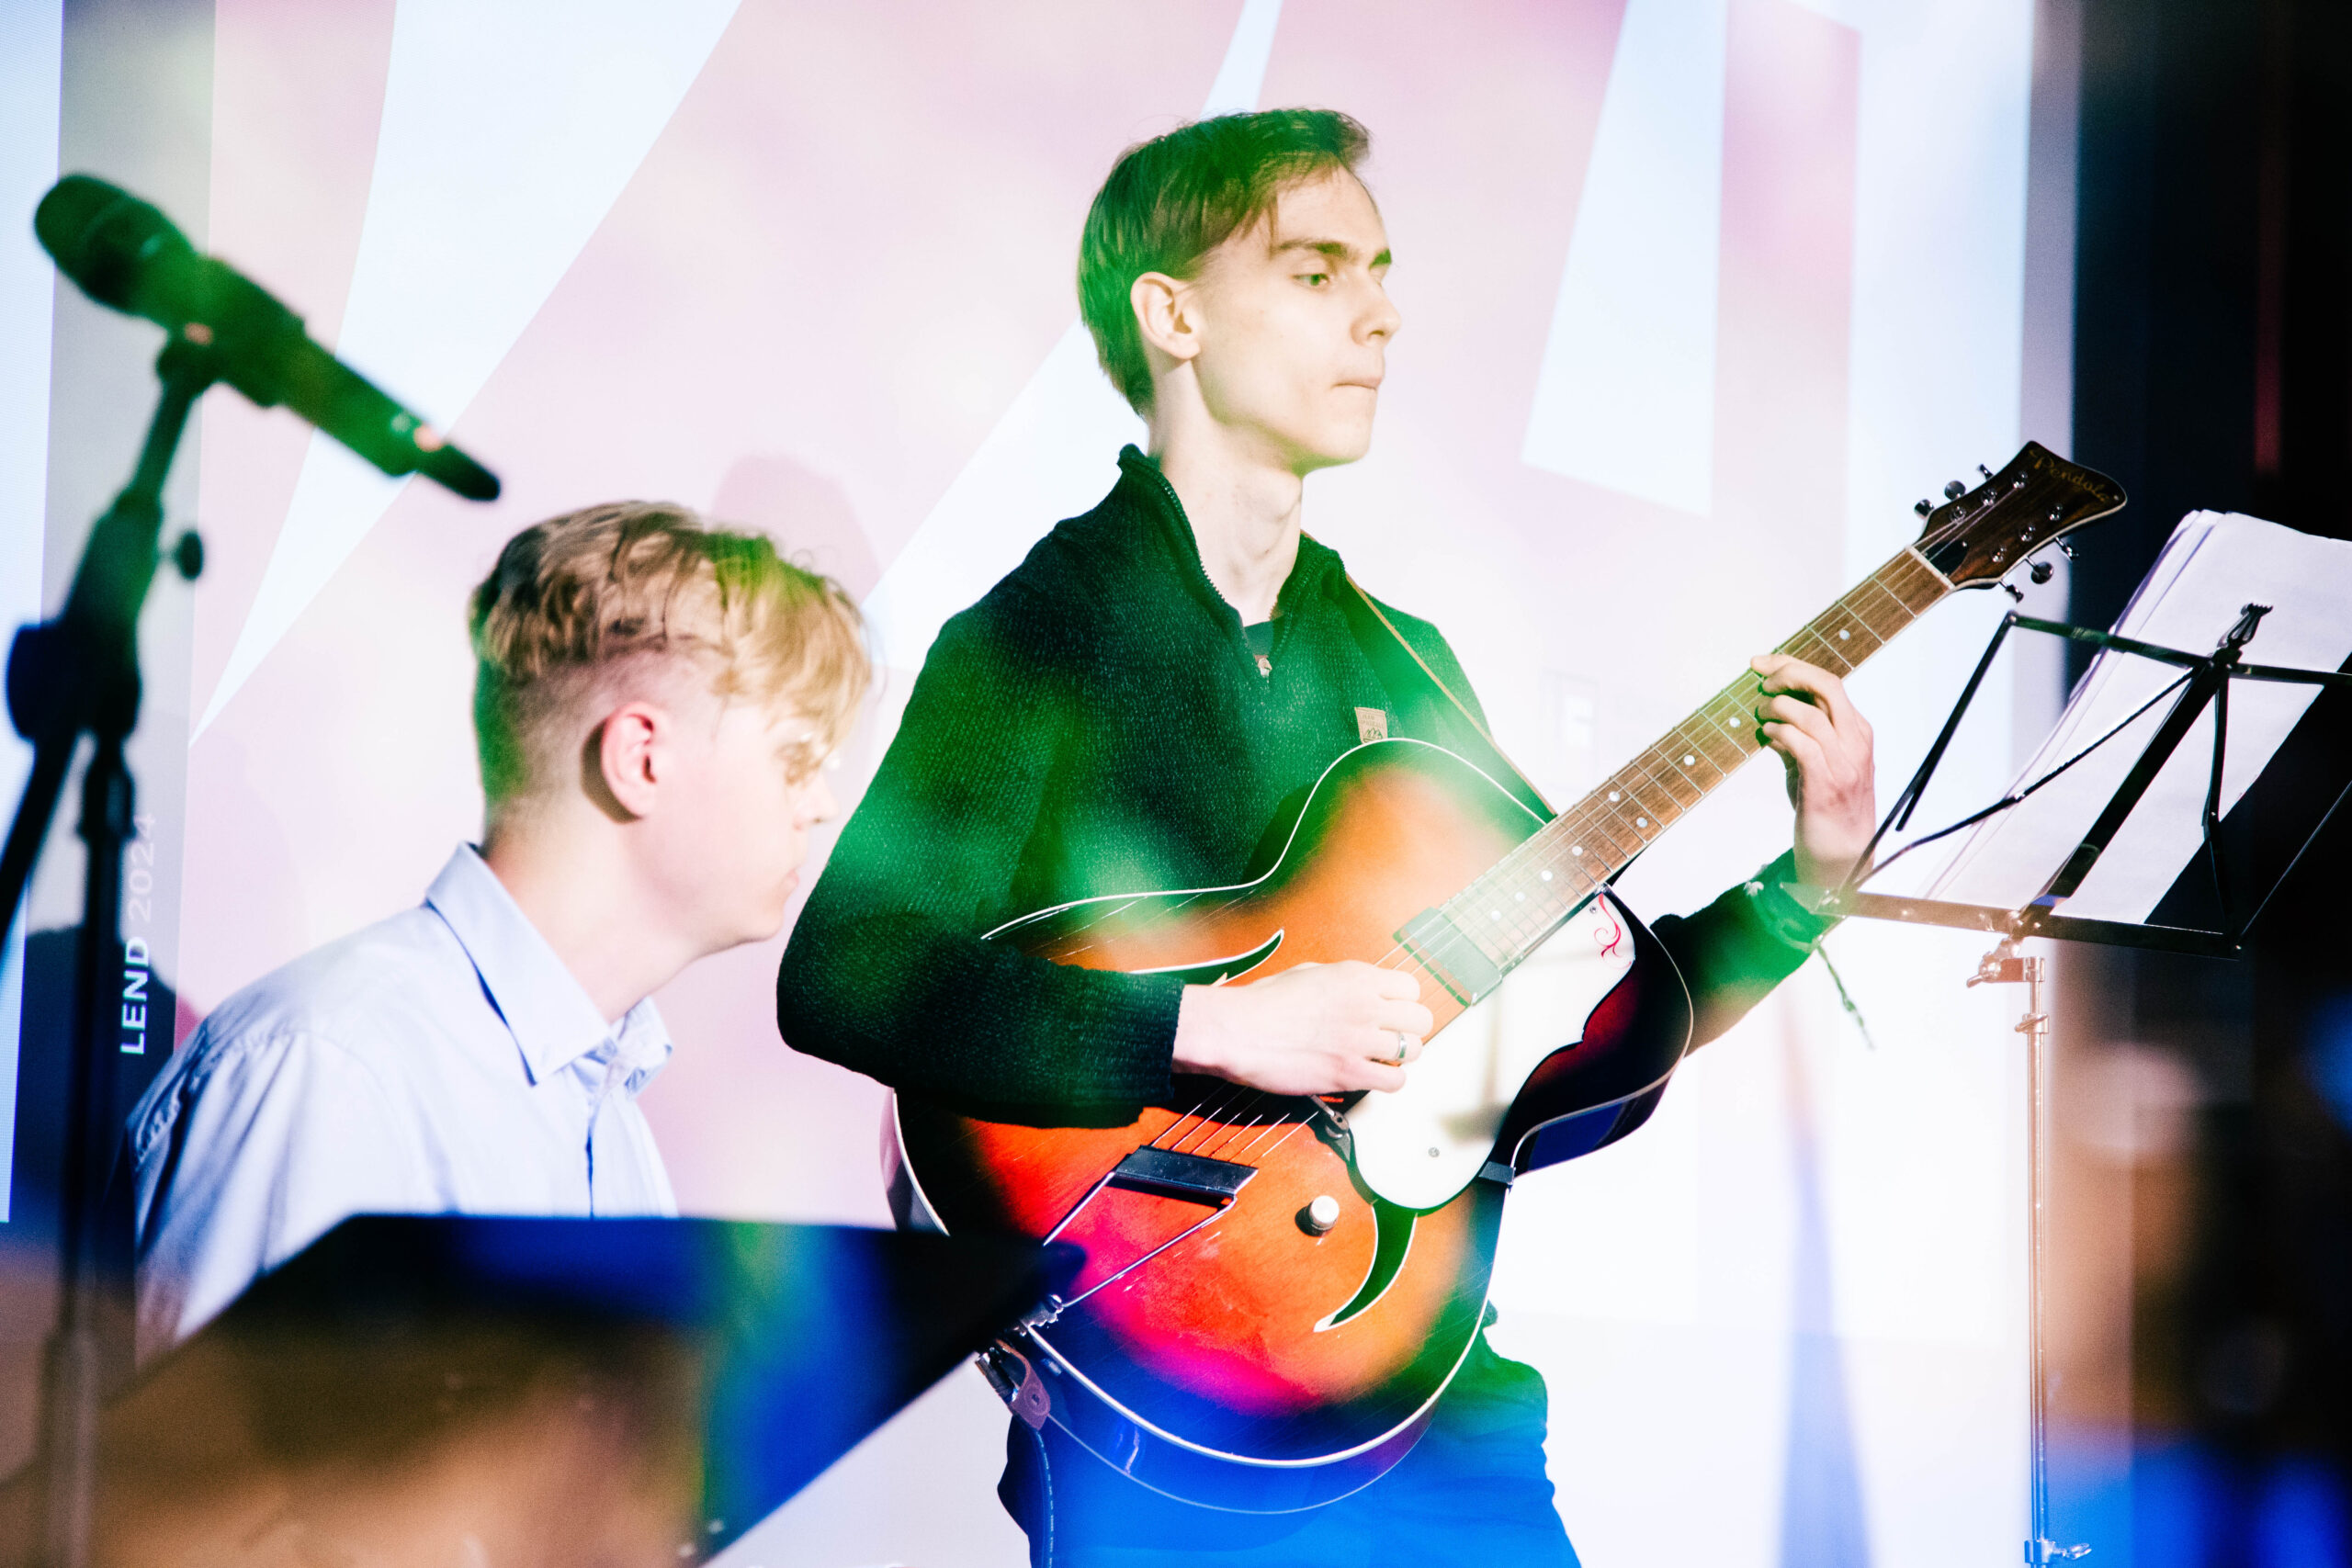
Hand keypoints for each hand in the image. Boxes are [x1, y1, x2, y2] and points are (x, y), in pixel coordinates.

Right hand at [1171, 961, 1433, 1096]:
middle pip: (1421, 1019)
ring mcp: (1360, 1040)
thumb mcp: (1309, 974)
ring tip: (1378, 1059)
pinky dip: (1387, 1082)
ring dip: (1398, 1057)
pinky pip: (1396, 1082)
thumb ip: (1344, 982)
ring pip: (1414, 1051)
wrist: (1237, 1030)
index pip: (1411, 988)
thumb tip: (1361, 991)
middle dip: (1408, 1030)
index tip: (1390, 1013)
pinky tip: (1370, 1076)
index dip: (1402, 1003)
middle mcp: (1365, 1005)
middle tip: (1389, 1038)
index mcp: (1357, 977)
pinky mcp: (1349, 1073)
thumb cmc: (1262, 1003)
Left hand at [1750, 653, 1875, 887]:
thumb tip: (1771, 718)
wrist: (1841, 855)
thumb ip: (1798, 738)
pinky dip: (1780, 734)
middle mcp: (1856, 742)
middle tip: (1761, 679)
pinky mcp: (1826, 784)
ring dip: (1778, 707)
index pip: (1829, 682)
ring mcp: (1844, 763)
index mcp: (1857, 731)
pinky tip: (1766, 736)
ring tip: (1760, 714)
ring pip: (1812, 713)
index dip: (1793, 666)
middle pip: (1827, 685)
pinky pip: (1802, 744)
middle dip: (1789, 673)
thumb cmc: (1826, 808)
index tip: (1762, 664)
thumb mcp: (1815, 764)